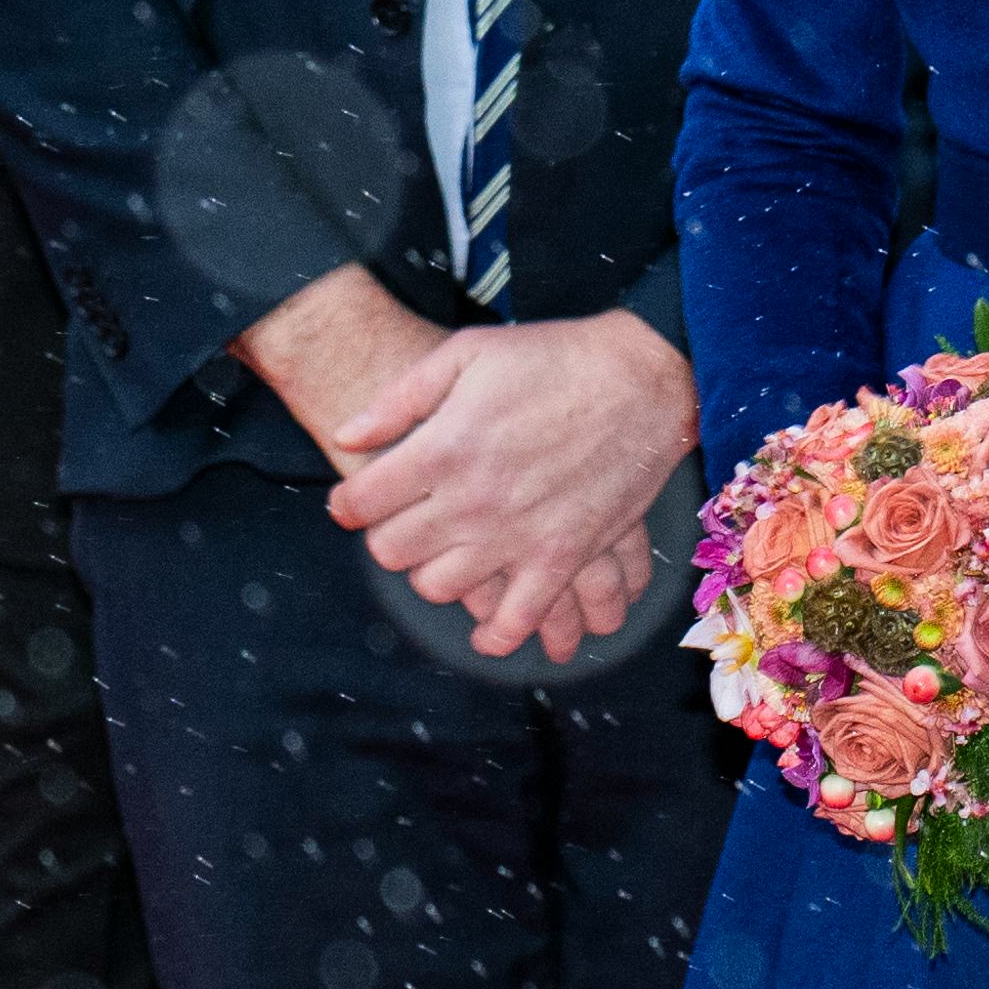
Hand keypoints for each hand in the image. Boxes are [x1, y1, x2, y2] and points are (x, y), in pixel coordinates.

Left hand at [323, 309, 695, 664]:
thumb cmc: (552, 358)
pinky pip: (515, 620)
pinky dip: (496, 636)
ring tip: (445, 553)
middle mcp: (472, 499)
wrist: (641, 378)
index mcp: (443, 446)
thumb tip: (347, 436)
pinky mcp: (561, 558)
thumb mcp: (467, 352)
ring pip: (439, 588)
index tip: (354, 501)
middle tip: (404, 521)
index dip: (348, 503)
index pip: (361, 502)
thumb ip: (400, 398)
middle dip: (388, 537)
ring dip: (433, 574)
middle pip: (393, 551)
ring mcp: (517, 535)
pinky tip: (486, 630)